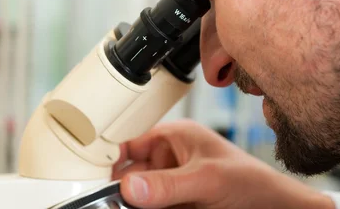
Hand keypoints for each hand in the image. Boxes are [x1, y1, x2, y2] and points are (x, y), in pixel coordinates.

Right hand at [112, 119, 333, 208]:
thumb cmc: (253, 183)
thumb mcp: (208, 181)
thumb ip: (169, 185)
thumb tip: (130, 187)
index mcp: (175, 138)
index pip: (130, 144)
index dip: (108, 157)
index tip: (87, 174)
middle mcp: (169, 160)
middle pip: (129, 175)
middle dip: (116, 189)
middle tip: (99, 202)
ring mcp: (172, 186)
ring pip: (137, 196)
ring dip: (128, 203)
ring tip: (107, 207)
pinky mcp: (176, 206)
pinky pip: (151, 208)